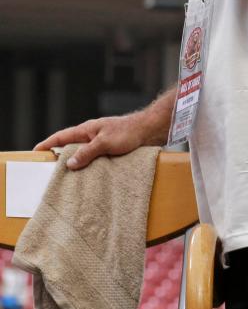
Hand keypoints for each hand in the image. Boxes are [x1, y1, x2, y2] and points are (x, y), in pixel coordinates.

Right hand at [34, 113, 156, 169]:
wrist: (151, 129)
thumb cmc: (128, 132)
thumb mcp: (105, 143)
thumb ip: (88, 152)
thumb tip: (69, 164)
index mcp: (86, 130)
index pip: (61, 137)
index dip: (47, 144)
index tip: (34, 152)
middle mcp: (91, 135)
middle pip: (70, 147)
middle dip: (59, 157)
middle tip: (48, 171)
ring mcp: (101, 142)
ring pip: (83, 154)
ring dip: (76, 164)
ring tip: (67, 179)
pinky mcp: (110, 149)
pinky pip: (95, 159)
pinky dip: (89, 166)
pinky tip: (88, 177)